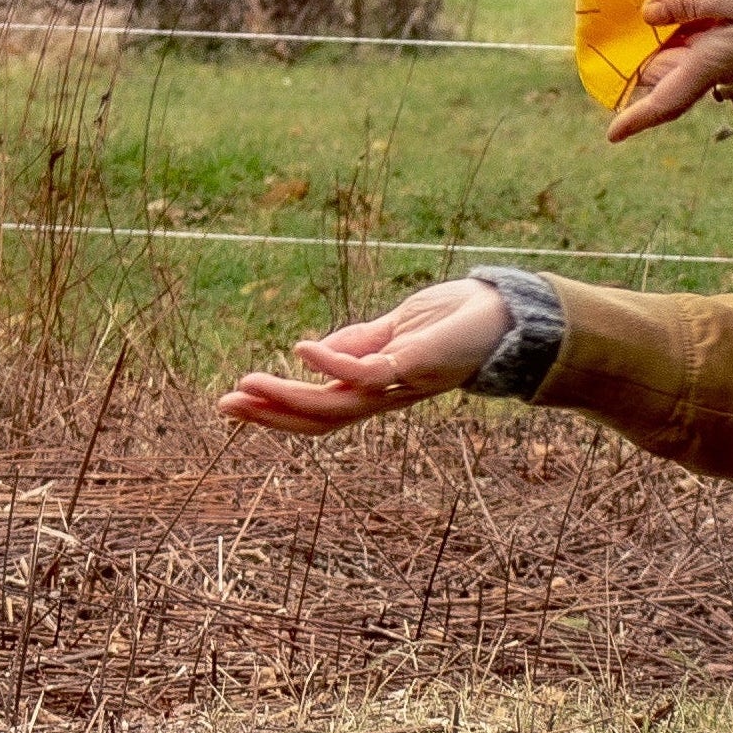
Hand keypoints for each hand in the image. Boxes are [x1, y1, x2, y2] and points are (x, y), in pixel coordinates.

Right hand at [216, 278, 511, 436]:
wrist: (507, 314)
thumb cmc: (455, 320)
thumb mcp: (397, 329)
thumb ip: (360, 343)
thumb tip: (313, 354)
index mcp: (376, 388)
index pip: (319, 408)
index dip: (277, 410)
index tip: (235, 403)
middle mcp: (385, 396)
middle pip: (319, 418)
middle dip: (270, 415)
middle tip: (224, 407)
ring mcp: (399, 384)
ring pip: (334, 405)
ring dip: (287, 397)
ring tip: (246, 386)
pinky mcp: (415, 365)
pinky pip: (366, 371)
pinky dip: (331, 363)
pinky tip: (301, 350)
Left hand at [607, 0, 732, 142]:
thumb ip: (690, 1)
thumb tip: (647, 13)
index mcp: (711, 61)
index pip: (666, 99)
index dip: (637, 118)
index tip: (612, 135)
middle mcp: (724, 66)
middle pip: (674, 78)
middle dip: (649, 72)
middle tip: (623, 58)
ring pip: (692, 60)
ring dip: (670, 50)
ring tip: (650, 28)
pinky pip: (711, 44)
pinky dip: (691, 34)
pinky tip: (688, 12)